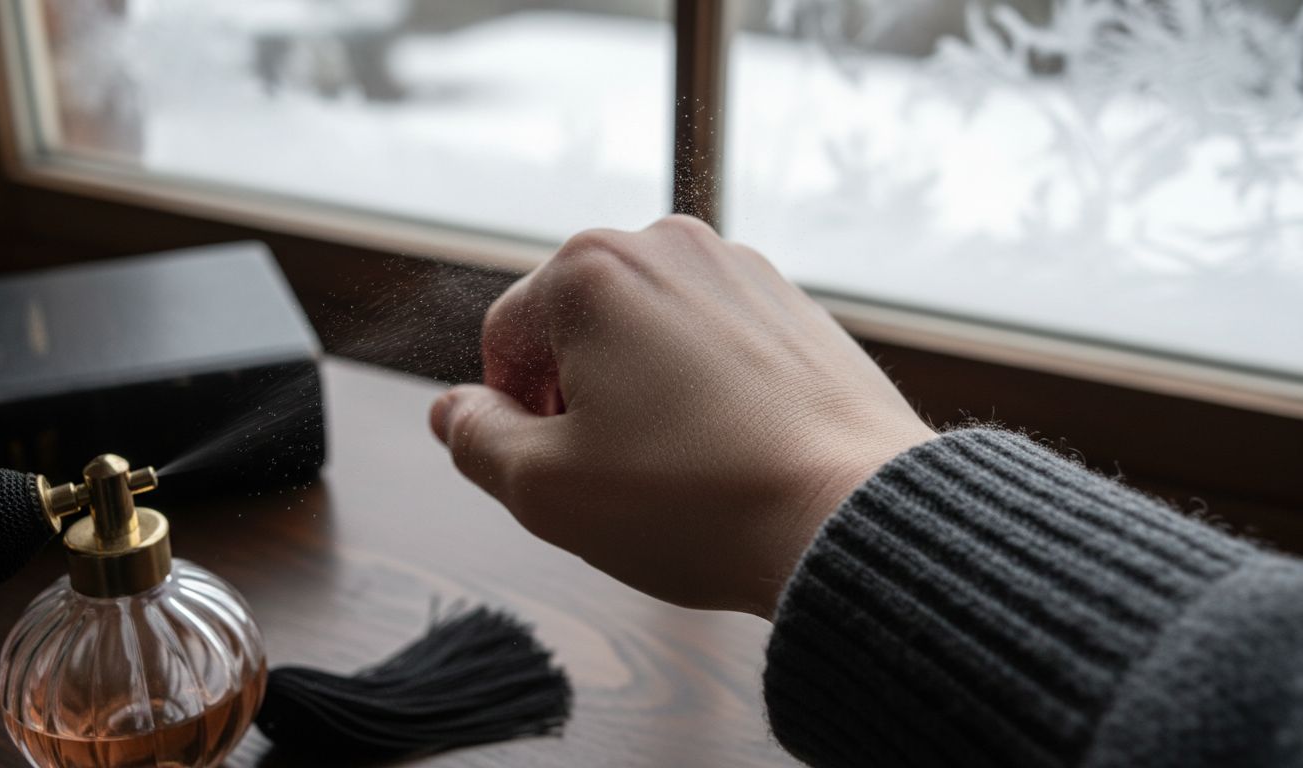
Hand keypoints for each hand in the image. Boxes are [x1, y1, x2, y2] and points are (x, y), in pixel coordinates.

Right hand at [430, 216, 934, 617]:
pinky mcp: (792, 302)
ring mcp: (739, 267)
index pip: (504, 339)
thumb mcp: (546, 490)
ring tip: (674, 466)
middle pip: (576, 326)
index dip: (510, 414)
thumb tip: (453, 410)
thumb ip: (474, 440)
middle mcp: (664, 244)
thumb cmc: (695, 503)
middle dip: (575, 396)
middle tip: (611, 474)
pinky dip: (700, 386)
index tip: (550, 469)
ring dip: (637, 390)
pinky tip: (724, 448)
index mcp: (590, 270)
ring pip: (646, 332)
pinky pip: (711, 338)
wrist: (849, 515)